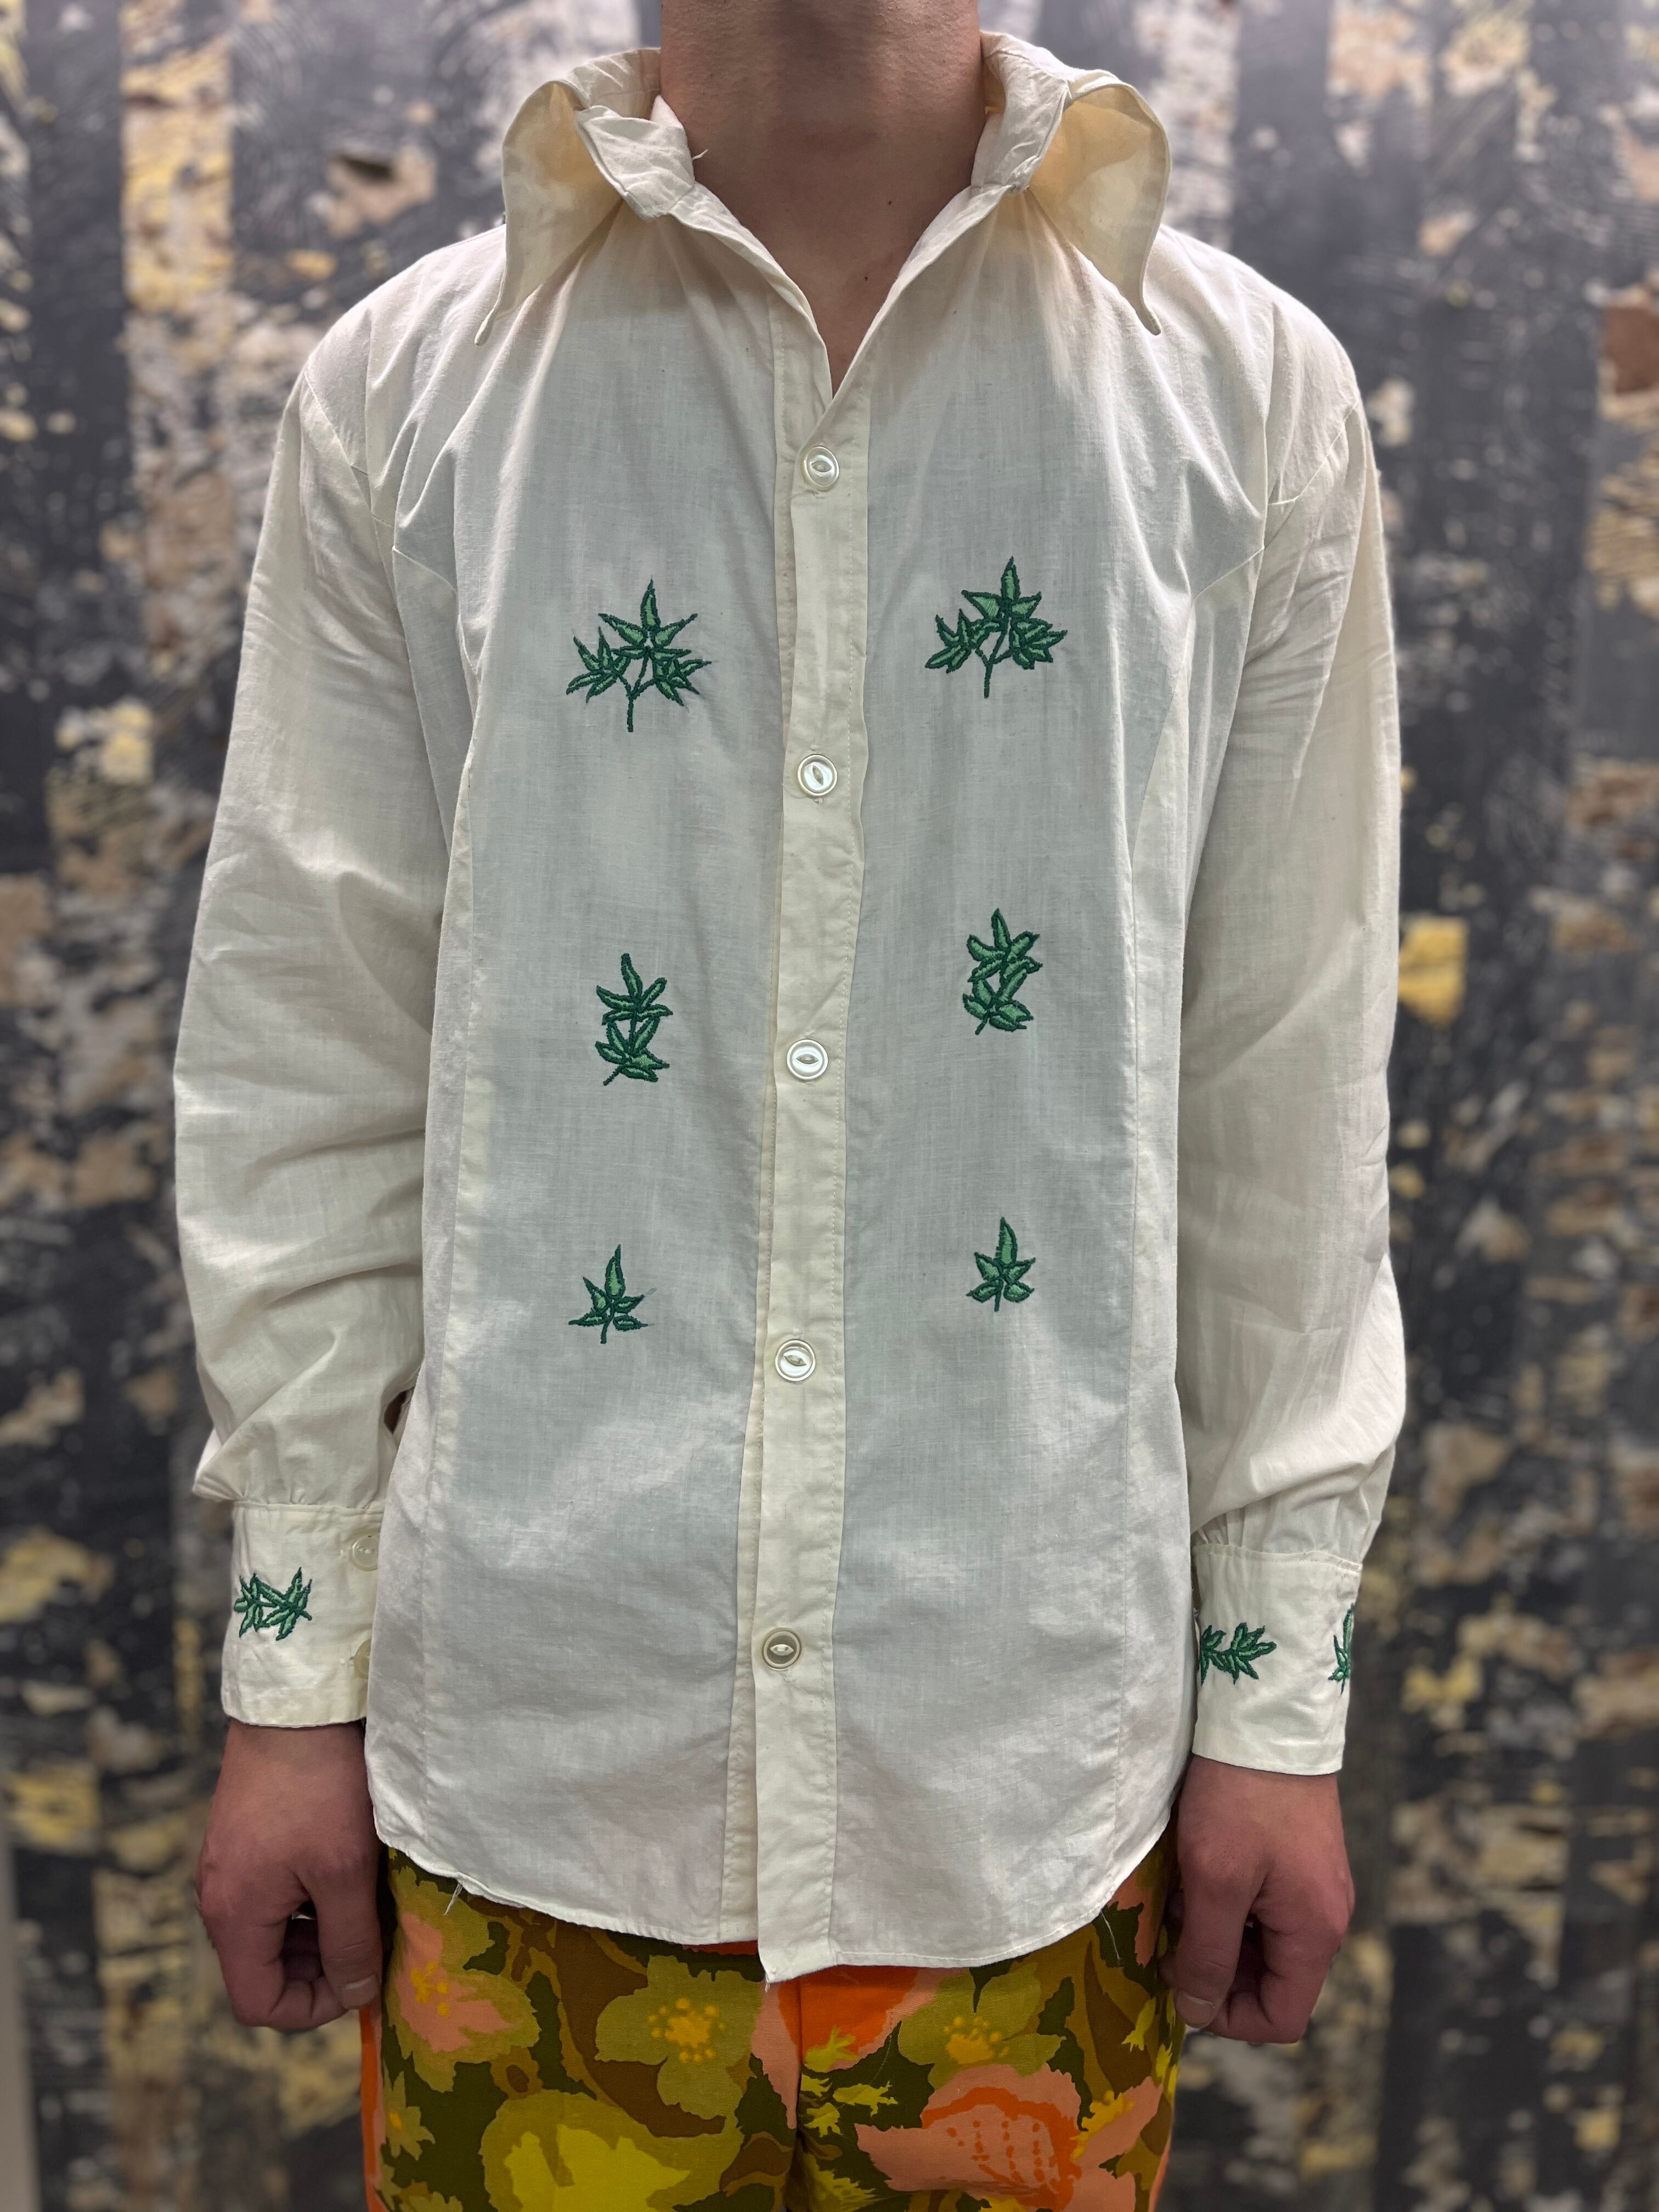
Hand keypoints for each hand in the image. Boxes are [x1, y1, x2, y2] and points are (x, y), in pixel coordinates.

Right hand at [195, 1718, 382, 2030]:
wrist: (296, 1704)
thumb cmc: (321, 1787)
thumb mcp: (345, 1871)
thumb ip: (350, 1941)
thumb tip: (357, 1994)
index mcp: (234, 1916)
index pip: (258, 2002)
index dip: (310, 2009)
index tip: (358, 1981)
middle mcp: (219, 1897)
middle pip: (264, 1967)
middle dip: (319, 1968)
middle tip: (372, 1942)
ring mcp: (229, 1865)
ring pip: (272, 1929)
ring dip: (318, 1931)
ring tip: (366, 1904)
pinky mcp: (244, 1838)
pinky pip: (273, 1893)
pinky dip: (309, 1898)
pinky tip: (348, 1871)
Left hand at [1160, 1754, 1352, 2043]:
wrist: (1267, 1716)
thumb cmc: (1240, 1799)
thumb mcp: (1214, 1881)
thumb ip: (1208, 1953)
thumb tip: (1197, 2011)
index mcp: (1315, 1933)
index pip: (1281, 2017)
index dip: (1228, 2016)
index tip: (1182, 1983)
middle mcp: (1325, 1916)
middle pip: (1272, 1981)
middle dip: (1216, 1967)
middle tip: (1173, 1933)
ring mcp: (1315, 1886)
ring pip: (1261, 1942)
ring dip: (1216, 1931)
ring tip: (1182, 1895)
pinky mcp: (1300, 1858)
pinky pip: (1263, 1906)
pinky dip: (1226, 1901)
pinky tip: (1198, 1870)